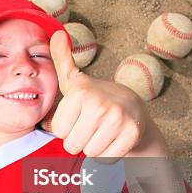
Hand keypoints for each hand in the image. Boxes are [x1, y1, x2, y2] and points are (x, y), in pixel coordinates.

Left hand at [49, 30, 148, 156]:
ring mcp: (117, 119)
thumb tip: (56, 34)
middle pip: (72, 144)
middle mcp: (98, 103)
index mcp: (80, 92)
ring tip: (102, 131)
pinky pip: (106, 159)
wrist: (135, 111)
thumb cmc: (96, 98)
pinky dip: (108, 154)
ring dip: (94, 147)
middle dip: (79, 139)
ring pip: (89, 153)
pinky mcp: (131, 134)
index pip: (58, 131)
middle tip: (91, 126)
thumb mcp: (75, 80)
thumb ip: (62, 60)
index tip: (79, 116)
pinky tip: (113, 139)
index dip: (67, 127)